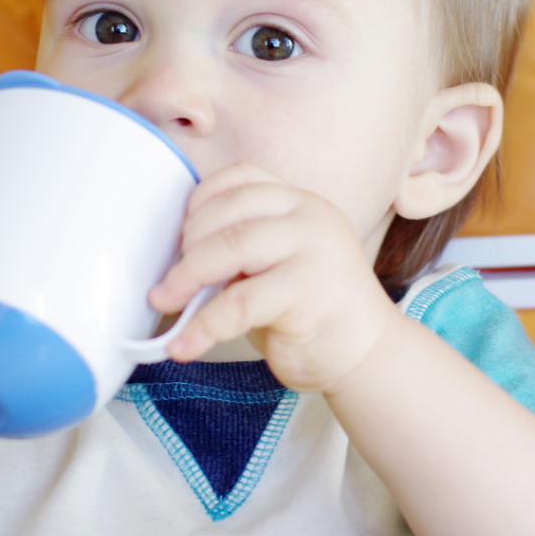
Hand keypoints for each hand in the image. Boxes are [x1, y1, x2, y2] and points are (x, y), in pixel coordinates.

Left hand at [149, 163, 397, 392]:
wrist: (369, 357)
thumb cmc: (313, 312)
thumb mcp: (275, 265)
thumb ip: (238, 249)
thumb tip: (176, 257)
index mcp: (301, 202)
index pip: (241, 178)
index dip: (201, 200)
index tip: (179, 235)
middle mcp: (310, 216)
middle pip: (230, 210)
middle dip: (187, 245)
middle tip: (167, 281)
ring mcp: (314, 249)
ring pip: (231, 247)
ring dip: (186, 277)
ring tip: (165, 302)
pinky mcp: (308, 291)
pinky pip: (239, 303)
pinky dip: (203, 326)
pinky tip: (185, 344)